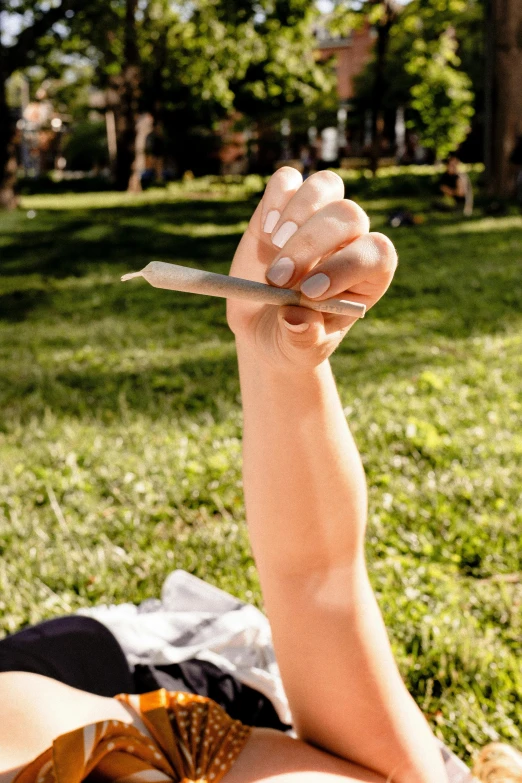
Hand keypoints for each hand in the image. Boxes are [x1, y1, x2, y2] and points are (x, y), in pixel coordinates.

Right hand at [227, 167, 397, 370]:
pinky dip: (276, 197)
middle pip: (349, 216)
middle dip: (311, 245)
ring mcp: (317, 218)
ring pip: (327, 186)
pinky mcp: (283, 207)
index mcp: (368, 275)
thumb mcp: (298, 350)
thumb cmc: (292, 340)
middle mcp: (349, 240)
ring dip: (297, 214)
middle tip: (279, 280)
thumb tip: (297, 318)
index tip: (310, 293)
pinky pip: (288, 180)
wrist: (263, 328)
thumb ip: (303, 338)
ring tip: (273, 249)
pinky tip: (265, 230)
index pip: (376, 253)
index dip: (348, 265)